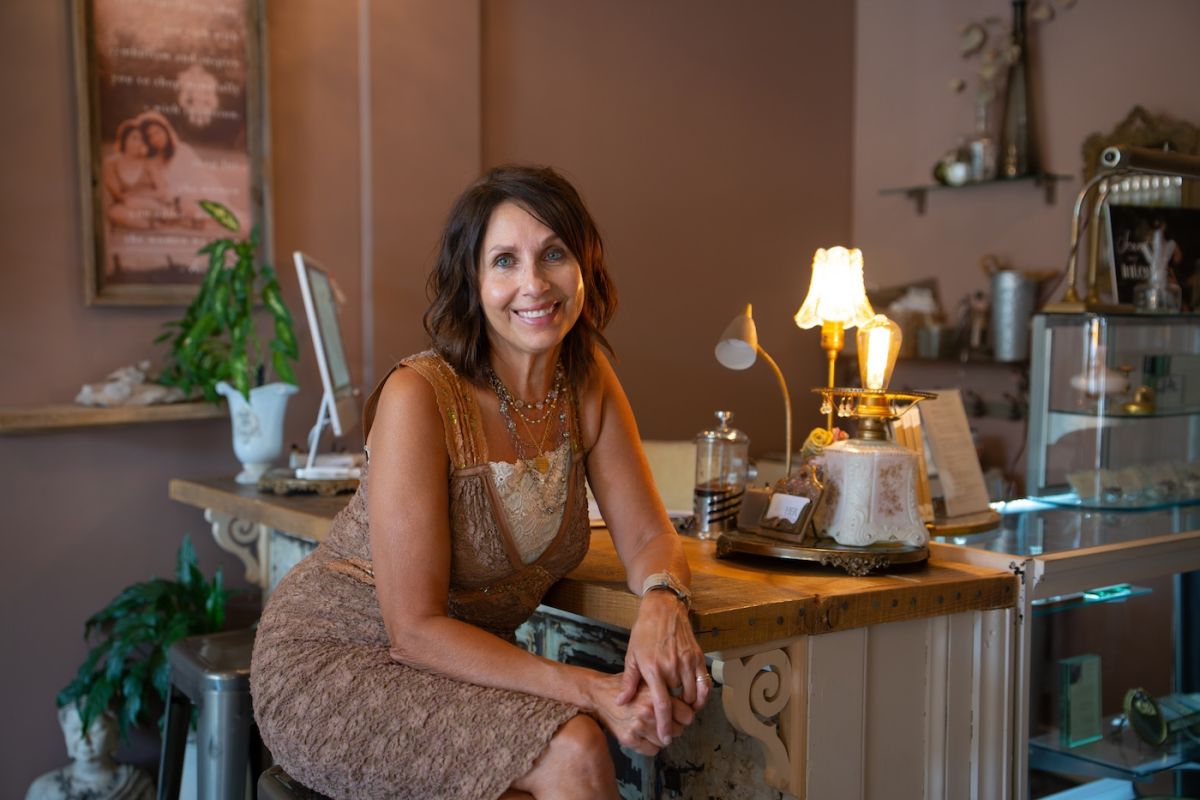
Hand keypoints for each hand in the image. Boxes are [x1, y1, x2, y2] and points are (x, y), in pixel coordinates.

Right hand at [588, 672, 692, 755]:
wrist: (598, 694)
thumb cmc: (624, 686)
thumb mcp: (646, 680)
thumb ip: (665, 690)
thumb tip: (688, 700)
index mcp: (655, 696)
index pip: (687, 715)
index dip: (684, 715)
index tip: (680, 714)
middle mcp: (648, 713)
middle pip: (679, 730)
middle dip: (675, 726)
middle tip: (666, 720)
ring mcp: (638, 728)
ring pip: (665, 742)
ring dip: (662, 737)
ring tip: (653, 727)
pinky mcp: (629, 739)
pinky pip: (652, 750)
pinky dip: (651, 745)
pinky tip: (644, 734)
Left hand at [616, 590, 709, 741]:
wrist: (662, 609)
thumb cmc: (643, 632)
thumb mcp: (631, 656)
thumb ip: (629, 682)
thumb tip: (621, 703)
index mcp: (653, 668)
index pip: (662, 704)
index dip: (664, 724)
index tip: (665, 737)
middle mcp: (672, 666)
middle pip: (679, 703)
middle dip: (676, 716)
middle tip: (672, 722)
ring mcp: (687, 661)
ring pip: (692, 695)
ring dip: (688, 706)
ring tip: (682, 711)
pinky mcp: (698, 657)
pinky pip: (704, 683)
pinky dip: (702, 696)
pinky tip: (696, 700)